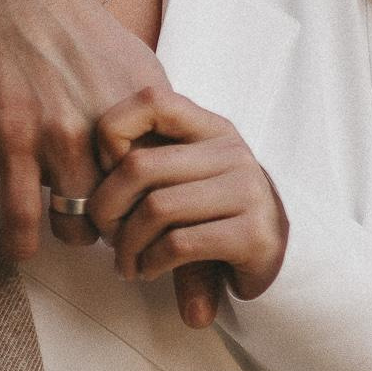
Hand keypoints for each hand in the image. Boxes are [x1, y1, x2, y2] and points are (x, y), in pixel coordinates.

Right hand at [0, 0, 184, 278]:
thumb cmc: (70, 26)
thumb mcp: (132, 62)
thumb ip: (153, 114)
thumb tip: (180, 153)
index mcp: (143, 110)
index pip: (168, 184)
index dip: (162, 212)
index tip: (155, 225)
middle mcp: (106, 127)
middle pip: (127, 213)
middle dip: (122, 232)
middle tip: (114, 237)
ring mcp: (58, 135)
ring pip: (78, 224)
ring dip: (74, 234)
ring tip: (69, 229)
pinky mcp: (12, 140)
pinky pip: (23, 215)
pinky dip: (22, 241)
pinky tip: (21, 246)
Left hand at [90, 88, 288, 326]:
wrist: (285, 261)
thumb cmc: (216, 216)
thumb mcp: (188, 178)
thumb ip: (148, 162)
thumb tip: (86, 168)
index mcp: (212, 129)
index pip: (153, 100)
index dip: (113, 130)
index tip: (106, 170)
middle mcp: (232, 152)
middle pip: (139, 165)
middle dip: (106, 207)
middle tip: (105, 234)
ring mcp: (247, 192)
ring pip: (156, 209)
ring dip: (127, 245)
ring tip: (126, 262)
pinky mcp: (253, 236)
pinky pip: (179, 245)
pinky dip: (151, 263)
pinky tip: (149, 270)